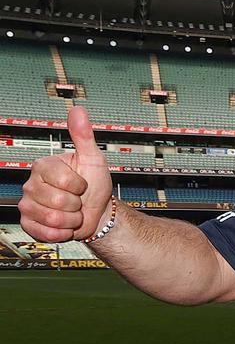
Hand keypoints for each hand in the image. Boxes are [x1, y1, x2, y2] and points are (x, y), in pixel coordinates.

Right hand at [18, 106, 112, 241]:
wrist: (95, 212)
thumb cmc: (94, 185)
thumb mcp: (93, 159)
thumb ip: (83, 136)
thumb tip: (78, 110)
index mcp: (44, 166)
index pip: (65, 181)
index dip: (80, 186)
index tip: (81, 184)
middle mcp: (32, 184)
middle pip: (58, 201)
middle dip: (76, 205)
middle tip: (77, 200)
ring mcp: (29, 205)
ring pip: (53, 219)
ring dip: (71, 220)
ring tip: (72, 212)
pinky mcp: (29, 224)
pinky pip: (45, 233)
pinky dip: (62, 233)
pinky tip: (64, 225)